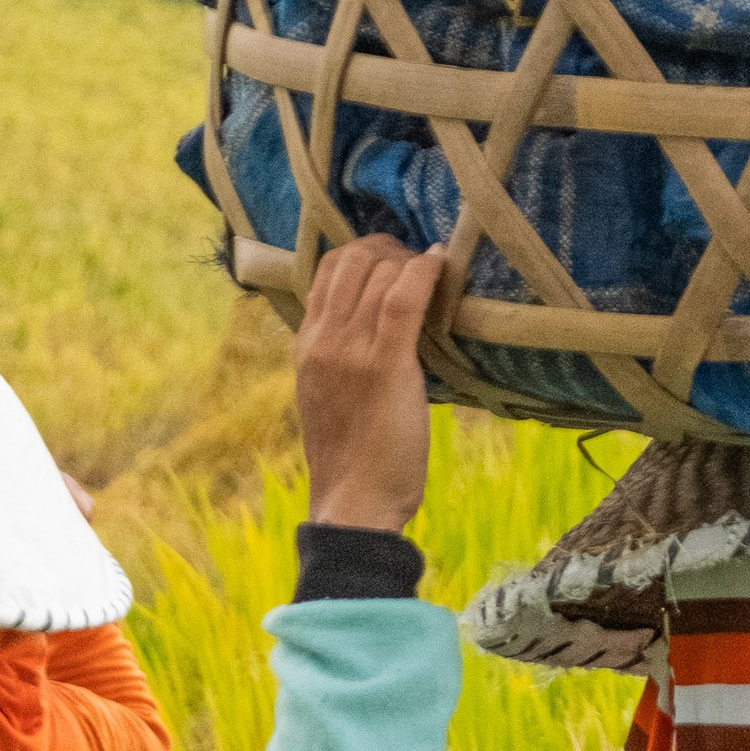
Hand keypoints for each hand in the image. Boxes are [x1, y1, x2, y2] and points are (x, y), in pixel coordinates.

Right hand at [295, 238, 444, 533]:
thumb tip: (374, 329)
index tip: (393, 259)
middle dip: (389, 248)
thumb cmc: (351, 457)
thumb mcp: (328, 396)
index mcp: (306, 346)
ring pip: (378, 273)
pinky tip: (443, 265)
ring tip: (435, 268)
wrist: (354, 502)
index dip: (361, 253)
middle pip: (350, 261)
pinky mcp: (385, 366)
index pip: (325, 272)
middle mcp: (323, 341)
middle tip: (419, 260)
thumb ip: (340, 358)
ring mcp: (350, 351)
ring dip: (411, 260)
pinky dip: (426, 272)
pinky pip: (403, 299)